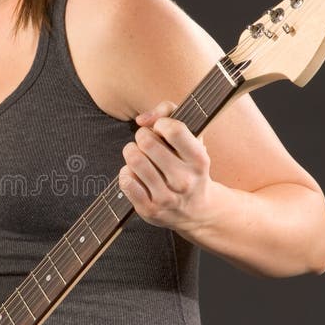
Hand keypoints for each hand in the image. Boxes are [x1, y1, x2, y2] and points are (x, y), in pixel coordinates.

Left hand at [119, 100, 213, 231]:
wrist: (197, 211)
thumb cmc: (189, 167)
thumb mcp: (192, 138)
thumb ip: (169, 113)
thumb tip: (141, 120)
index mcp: (198, 160)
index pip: (174, 130)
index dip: (161, 124)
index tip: (160, 130)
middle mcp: (184, 180)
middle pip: (148, 143)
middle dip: (142, 137)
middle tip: (146, 142)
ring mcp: (167, 197)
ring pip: (135, 161)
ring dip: (131, 152)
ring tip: (138, 155)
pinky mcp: (149, 209)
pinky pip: (126, 181)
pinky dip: (126, 172)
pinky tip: (135, 174)